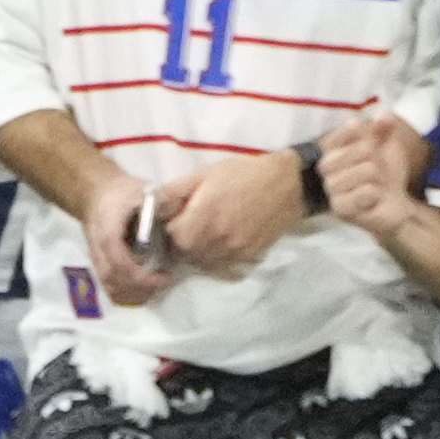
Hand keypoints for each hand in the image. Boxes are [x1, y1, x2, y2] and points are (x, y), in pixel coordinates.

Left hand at [152, 140, 315, 277]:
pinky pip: (222, 266)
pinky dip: (215, 258)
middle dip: (182, 243)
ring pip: (203, 263)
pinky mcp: (247, 257)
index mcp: (204, 214)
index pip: (174, 237)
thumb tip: (152, 204)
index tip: (174, 220)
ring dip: (197, 253)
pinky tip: (220, 241)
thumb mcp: (206, 172)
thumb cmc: (243, 173)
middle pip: (186, 254)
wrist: (287, 185)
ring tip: (204, 235)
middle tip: (187, 228)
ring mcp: (233, 251)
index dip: (170, 229)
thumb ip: (176, 190)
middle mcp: (217, 238)